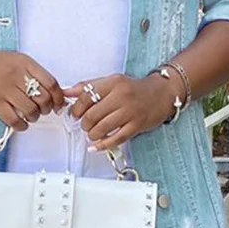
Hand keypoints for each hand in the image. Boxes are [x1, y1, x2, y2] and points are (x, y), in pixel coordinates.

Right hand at [0, 45, 65, 130]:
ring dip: (34, 117)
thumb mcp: (17, 60)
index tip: (59, 105)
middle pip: (43, 98)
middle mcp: (16, 75)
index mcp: (25, 63)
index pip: (51, 83)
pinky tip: (21, 123)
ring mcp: (4, 88)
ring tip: (31, 115)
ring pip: (30, 110)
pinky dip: (21, 125)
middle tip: (43, 110)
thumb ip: (34, 73)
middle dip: (47, 109)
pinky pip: (14, 120)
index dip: (59, 98)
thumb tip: (53, 93)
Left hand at [63, 72, 180, 151]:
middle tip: (84, 125)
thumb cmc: (134, 89)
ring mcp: (130, 112)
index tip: (74, 113)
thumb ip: (89, 86)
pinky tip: (95, 146)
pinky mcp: (136, 126)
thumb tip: (66, 92)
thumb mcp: (111, 81)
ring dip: (92, 134)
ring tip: (92, 133)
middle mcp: (122, 96)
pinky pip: (116, 139)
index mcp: (113, 82)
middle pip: (92, 115)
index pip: (86, 96)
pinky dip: (103, 145)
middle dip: (84, 124)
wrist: (162, 93)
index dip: (76, 108)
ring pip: (102, 128)